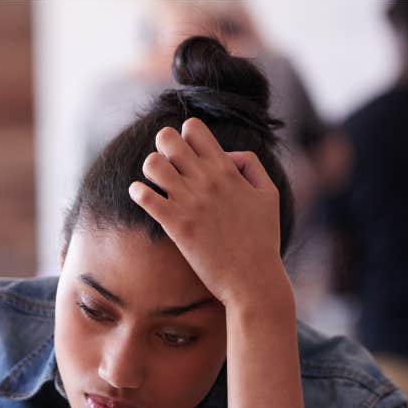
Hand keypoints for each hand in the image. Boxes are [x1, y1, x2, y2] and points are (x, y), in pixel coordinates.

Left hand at [128, 118, 287, 308]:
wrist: (253, 279)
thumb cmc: (263, 239)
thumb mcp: (269, 194)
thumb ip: (251, 166)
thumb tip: (227, 155)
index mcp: (227, 170)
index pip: (194, 129)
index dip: (184, 135)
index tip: (186, 151)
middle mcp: (207, 180)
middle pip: (167, 139)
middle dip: (162, 146)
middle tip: (167, 164)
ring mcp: (190, 201)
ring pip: (152, 164)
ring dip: (150, 169)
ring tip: (156, 182)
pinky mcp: (176, 225)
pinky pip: (144, 196)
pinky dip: (138, 192)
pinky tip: (142, 197)